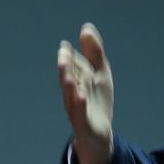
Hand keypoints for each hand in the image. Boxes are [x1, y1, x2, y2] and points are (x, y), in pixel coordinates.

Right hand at [57, 23, 114, 163]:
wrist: (99, 135)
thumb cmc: (96, 101)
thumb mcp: (100, 74)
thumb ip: (94, 52)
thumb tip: (86, 28)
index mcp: (77, 80)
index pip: (73, 66)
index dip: (70, 56)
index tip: (66, 46)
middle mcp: (74, 93)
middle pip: (69, 78)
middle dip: (66, 66)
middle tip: (63, 53)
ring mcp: (78, 108)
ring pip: (71, 95)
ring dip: (69, 84)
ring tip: (68, 73)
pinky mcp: (84, 123)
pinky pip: (81, 114)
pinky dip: (80, 105)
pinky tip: (82, 96)